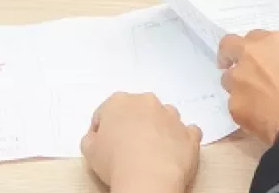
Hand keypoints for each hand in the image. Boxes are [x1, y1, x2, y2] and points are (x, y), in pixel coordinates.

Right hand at [80, 92, 202, 192]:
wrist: (148, 177)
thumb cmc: (116, 161)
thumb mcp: (88, 150)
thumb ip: (91, 137)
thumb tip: (96, 138)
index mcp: (119, 102)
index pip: (107, 112)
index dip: (104, 130)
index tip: (105, 144)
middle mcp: (148, 103)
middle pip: (138, 111)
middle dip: (133, 125)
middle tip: (127, 148)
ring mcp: (172, 117)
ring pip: (165, 118)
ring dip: (159, 130)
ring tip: (151, 153)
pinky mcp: (190, 134)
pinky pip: (187, 133)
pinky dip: (181, 141)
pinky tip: (172, 153)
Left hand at [217, 30, 278, 143]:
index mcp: (276, 42)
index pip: (255, 37)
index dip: (256, 49)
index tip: (259, 59)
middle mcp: (252, 55)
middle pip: (229, 46)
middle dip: (230, 55)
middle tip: (236, 68)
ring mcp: (239, 79)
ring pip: (228, 78)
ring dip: (238, 86)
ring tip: (255, 102)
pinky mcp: (234, 104)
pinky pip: (235, 104)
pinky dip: (244, 110)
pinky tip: (260, 120)